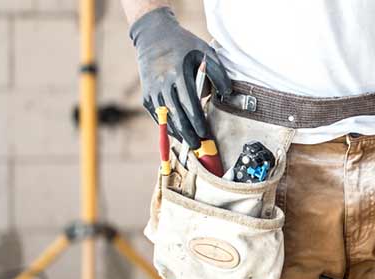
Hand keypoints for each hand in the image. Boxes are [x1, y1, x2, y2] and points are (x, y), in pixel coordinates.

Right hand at [130, 7, 231, 148]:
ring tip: (189, 143)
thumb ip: (218, 73)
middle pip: (176, 116)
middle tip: (198, 146)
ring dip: (177, 133)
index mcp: (178, 74)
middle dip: (188, 134)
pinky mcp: (146, 95)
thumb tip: (228, 94)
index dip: (197, 122)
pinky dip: (167, 126)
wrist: (153, 36)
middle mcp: (163, 84)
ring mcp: (152, 91)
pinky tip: (177, 133)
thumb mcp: (204, 52)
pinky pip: (157, 116)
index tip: (205, 133)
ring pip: (165, 119)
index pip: (189, 105)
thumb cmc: (183, 45)